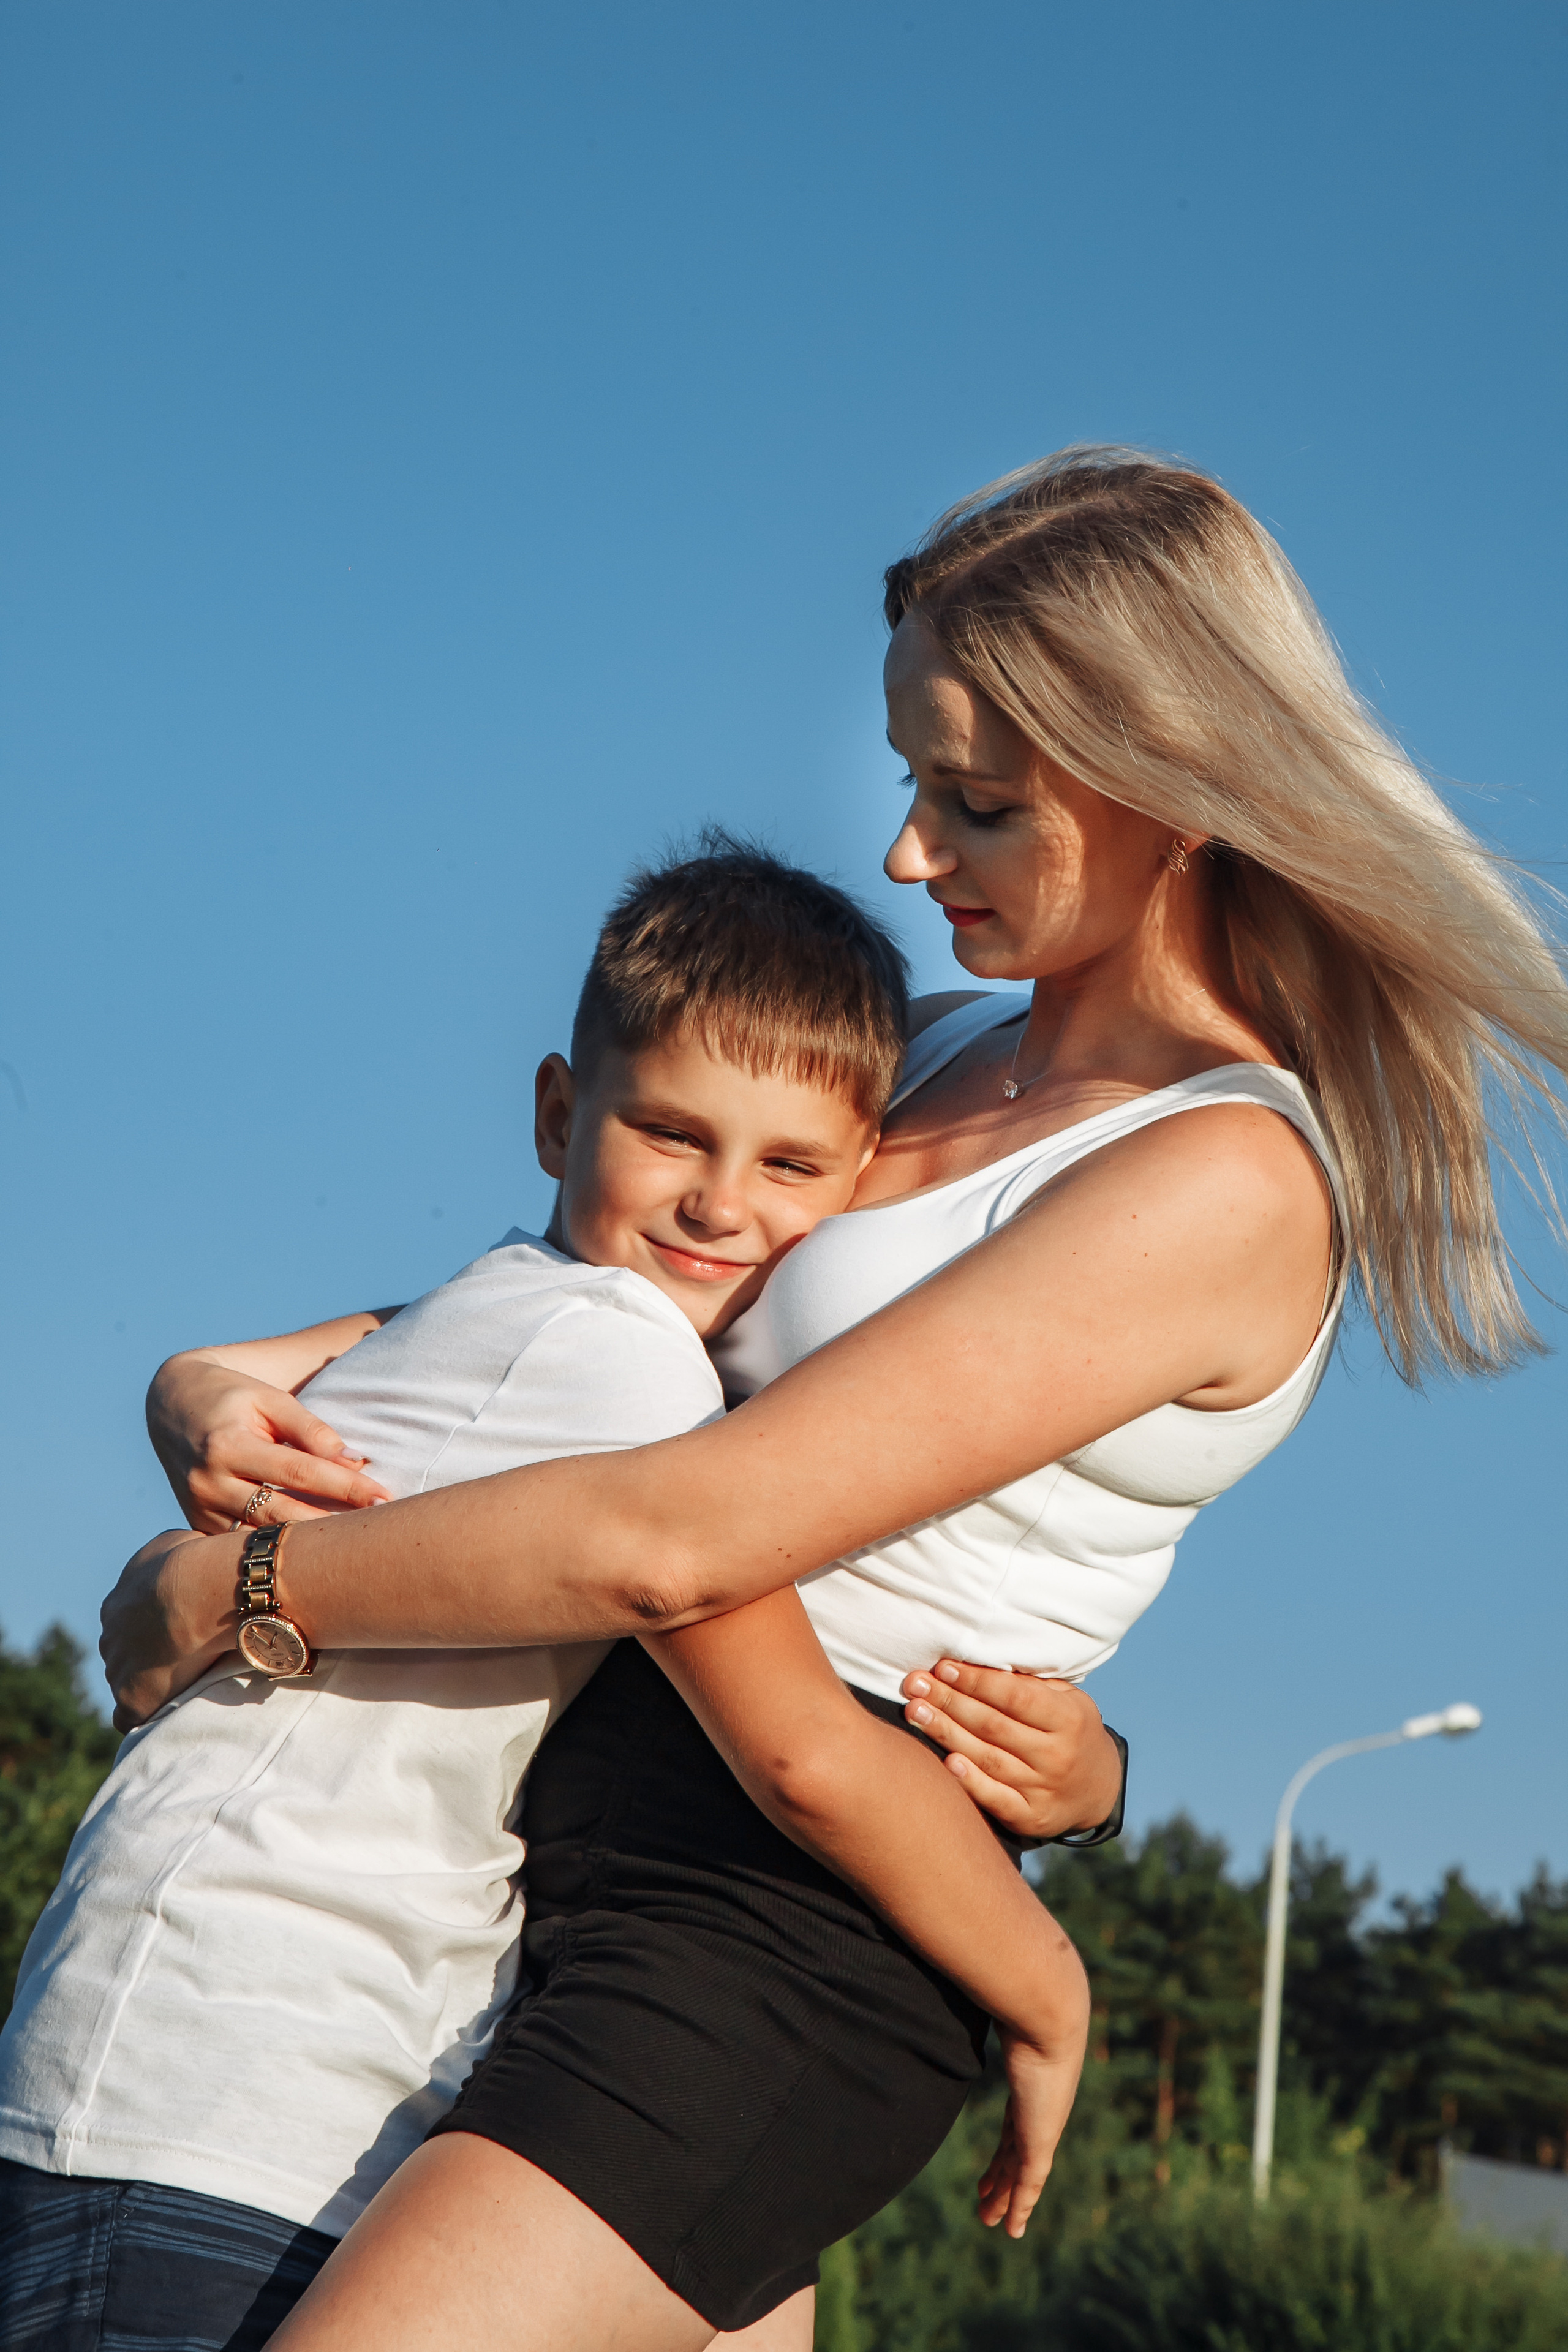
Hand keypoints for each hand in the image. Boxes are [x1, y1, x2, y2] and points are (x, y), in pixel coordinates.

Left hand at [101, 1526, 242, 1727]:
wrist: (194, 1592)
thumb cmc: (192, 1563)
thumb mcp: (173, 1543)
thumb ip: (167, 1558)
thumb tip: (183, 1560)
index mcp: (118, 1604)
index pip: (129, 1621)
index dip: (154, 1626)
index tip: (180, 1627)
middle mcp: (110, 1638)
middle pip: (124, 1652)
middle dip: (148, 1654)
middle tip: (185, 1654)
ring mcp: (118, 1670)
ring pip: (126, 1681)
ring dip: (149, 1683)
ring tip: (185, 1683)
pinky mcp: (131, 1699)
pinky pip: (126, 1717)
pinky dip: (141, 1716)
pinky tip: (161, 1715)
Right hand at [147, 1354, 389, 1531]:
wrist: (172, 1407)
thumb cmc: (233, 1398)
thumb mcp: (269, 1399)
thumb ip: (310, 1428)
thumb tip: (353, 1459)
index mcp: (227, 1445)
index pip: (300, 1472)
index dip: (345, 1486)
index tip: (384, 1497)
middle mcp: (208, 1482)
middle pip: (283, 1512)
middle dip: (333, 1524)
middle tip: (380, 1530)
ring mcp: (199, 1509)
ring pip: (261, 1537)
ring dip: (307, 1546)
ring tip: (352, 1548)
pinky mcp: (197, 1525)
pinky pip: (241, 1546)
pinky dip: (274, 1551)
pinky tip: (311, 1557)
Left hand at [901, 1660, 1121, 1840]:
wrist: (1098, 1790)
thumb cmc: (1071, 1731)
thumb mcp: (1067, 1700)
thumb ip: (1030, 1685)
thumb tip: (977, 1662)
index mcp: (1068, 1720)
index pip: (1015, 1697)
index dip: (976, 1682)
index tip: (943, 1667)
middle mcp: (1057, 1756)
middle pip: (993, 1726)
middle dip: (949, 1702)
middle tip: (914, 1685)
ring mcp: (1044, 1790)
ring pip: (987, 1758)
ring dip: (946, 1734)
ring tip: (915, 1712)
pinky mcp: (1031, 1818)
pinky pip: (995, 1798)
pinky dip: (969, 1782)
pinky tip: (945, 1762)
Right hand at [978, 2014, 1088, 2238]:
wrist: (1050, 2016)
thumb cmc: (1021, 2002)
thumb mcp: (994, 2005)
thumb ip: (978, 1999)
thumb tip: (961, 1977)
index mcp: (1031, 2083)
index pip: (1013, 2125)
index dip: (1001, 2146)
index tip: (992, 2166)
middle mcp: (1039, 2109)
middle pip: (1015, 2154)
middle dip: (1001, 2179)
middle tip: (987, 2201)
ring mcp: (1042, 2127)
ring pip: (1020, 2175)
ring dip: (1006, 2200)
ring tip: (992, 2221)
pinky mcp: (1040, 2142)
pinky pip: (1028, 2185)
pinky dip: (1019, 2208)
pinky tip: (1012, 2229)